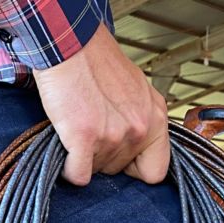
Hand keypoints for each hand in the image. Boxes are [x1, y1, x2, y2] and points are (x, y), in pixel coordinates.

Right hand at [32, 24, 169, 185]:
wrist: (71, 46)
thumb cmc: (97, 63)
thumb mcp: (136, 90)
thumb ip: (140, 120)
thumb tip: (132, 147)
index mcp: (155, 117)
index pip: (156, 172)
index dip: (135, 169)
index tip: (122, 157)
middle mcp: (139, 128)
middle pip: (119, 171)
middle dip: (103, 157)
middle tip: (91, 130)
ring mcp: (114, 135)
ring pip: (96, 171)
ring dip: (84, 156)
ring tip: (79, 127)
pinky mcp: (86, 137)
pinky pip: (78, 175)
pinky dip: (69, 169)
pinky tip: (67, 148)